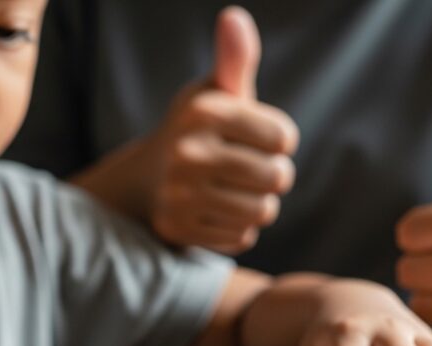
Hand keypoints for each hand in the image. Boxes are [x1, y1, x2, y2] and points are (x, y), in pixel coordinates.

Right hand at [144, 6, 298, 253]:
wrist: (147, 178)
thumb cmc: (198, 129)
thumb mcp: (216, 92)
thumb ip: (235, 59)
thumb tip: (234, 17)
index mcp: (204, 111)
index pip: (284, 138)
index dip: (279, 140)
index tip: (256, 138)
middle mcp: (187, 152)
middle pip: (277, 177)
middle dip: (273, 175)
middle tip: (249, 168)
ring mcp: (180, 194)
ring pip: (263, 211)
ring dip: (258, 203)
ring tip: (235, 189)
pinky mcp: (179, 228)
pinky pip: (242, 237)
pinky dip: (237, 227)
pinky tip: (217, 210)